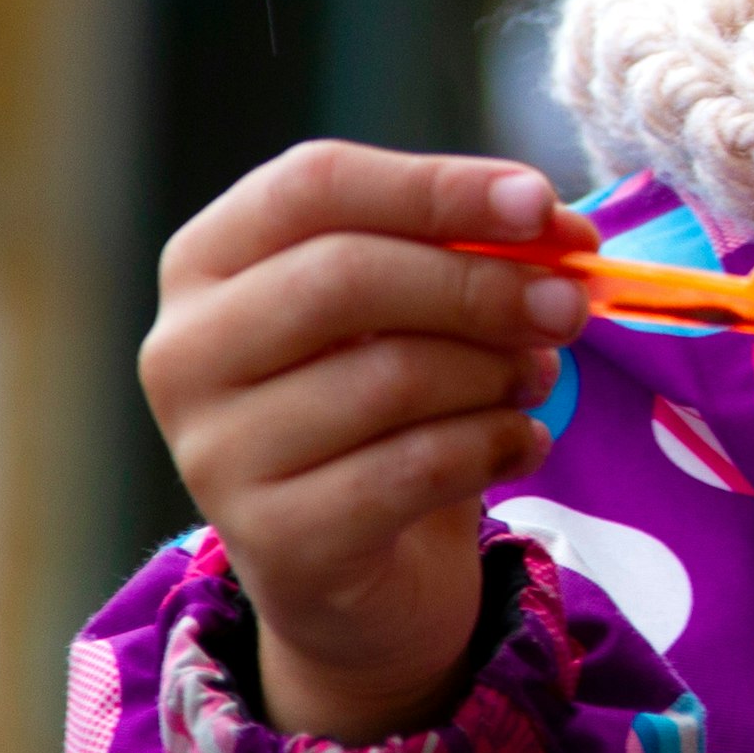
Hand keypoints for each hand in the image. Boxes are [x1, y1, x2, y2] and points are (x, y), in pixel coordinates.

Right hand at [138, 143, 597, 741]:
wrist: (357, 568)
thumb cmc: (382, 404)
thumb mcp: (410, 307)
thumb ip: (465, 251)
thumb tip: (561, 230)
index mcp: (207, 261)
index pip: (314, 184)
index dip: (436, 186)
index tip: (538, 204)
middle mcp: (185, 351)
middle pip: (345, 276)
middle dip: (481, 285)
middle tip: (569, 304)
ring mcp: (215, 453)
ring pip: (388, 377)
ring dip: (496, 372)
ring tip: (536, 378)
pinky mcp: (274, 540)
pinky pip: (413, 469)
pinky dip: (494, 445)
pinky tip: (522, 442)